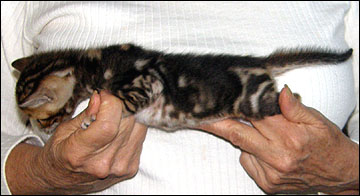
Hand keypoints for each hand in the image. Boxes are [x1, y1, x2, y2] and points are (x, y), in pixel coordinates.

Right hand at [6, 90, 147, 193]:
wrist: (65, 181)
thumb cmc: (61, 154)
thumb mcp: (64, 131)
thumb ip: (86, 113)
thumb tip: (101, 97)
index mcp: (80, 154)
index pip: (108, 125)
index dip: (110, 103)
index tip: (104, 95)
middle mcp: (103, 163)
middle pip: (127, 123)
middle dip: (120, 105)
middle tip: (108, 102)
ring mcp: (119, 167)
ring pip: (139, 127)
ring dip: (128, 115)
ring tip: (113, 116)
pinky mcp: (131, 167)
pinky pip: (141, 136)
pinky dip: (133, 127)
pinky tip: (119, 129)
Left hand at [199, 86, 358, 193]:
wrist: (339, 174)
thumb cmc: (328, 145)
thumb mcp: (318, 121)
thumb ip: (294, 107)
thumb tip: (278, 91)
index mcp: (291, 137)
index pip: (255, 115)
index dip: (236, 106)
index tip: (219, 100)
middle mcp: (278, 157)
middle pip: (239, 134)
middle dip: (217, 123)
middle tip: (200, 115)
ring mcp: (271, 173)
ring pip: (242, 148)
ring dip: (241, 136)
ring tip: (260, 132)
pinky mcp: (268, 184)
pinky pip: (247, 162)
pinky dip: (249, 152)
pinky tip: (265, 149)